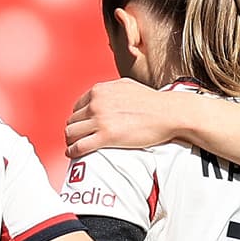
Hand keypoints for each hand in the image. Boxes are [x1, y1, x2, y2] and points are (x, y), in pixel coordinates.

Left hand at [66, 77, 187, 162]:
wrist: (168, 113)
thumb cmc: (152, 101)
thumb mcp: (126, 85)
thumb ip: (110, 89)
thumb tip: (103, 94)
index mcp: (100, 91)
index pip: (77, 106)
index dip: (78, 118)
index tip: (82, 126)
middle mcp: (96, 104)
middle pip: (72, 120)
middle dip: (75, 130)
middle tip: (79, 139)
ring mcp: (100, 120)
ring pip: (71, 133)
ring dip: (71, 141)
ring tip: (75, 147)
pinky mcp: (106, 137)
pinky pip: (80, 146)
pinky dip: (73, 152)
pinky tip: (72, 154)